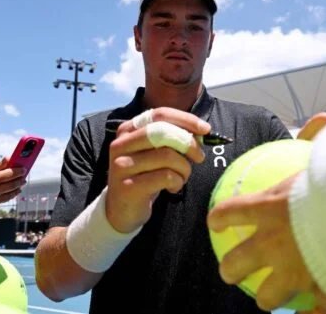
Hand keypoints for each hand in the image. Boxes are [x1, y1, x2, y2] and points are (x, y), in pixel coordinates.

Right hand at [0, 157, 25, 212]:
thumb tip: (9, 158)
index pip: (10, 174)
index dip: (19, 171)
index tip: (24, 169)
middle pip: (12, 185)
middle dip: (20, 181)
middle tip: (24, 178)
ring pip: (10, 195)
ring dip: (16, 190)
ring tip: (19, 186)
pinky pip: (1, 201)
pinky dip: (6, 196)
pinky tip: (8, 193)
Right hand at [106, 107, 210, 232]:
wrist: (122, 210)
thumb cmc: (144, 177)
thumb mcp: (154, 153)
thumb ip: (171, 139)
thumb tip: (201, 131)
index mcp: (127, 130)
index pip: (159, 115)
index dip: (185, 120)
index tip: (205, 129)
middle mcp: (120, 145)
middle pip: (162, 132)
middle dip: (187, 143)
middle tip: (200, 157)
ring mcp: (121, 166)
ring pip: (166, 156)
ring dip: (184, 168)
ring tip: (182, 177)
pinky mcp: (128, 187)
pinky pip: (165, 177)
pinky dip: (177, 182)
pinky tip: (173, 188)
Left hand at [206, 113, 325, 310]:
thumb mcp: (319, 157)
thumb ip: (314, 140)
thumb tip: (323, 117)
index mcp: (265, 210)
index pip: (228, 213)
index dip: (218, 219)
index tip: (215, 222)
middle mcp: (271, 243)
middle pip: (237, 262)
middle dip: (229, 268)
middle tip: (230, 269)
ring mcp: (291, 270)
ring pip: (267, 294)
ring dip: (264, 295)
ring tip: (264, 297)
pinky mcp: (315, 288)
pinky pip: (311, 306)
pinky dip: (312, 307)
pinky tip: (313, 308)